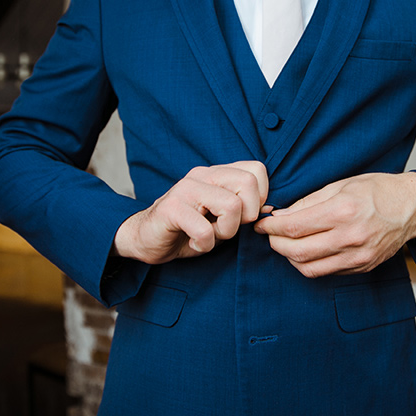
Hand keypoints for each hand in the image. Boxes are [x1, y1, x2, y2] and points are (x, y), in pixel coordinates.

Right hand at [113, 161, 268, 263]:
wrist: (145, 239)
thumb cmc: (187, 230)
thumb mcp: (221, 218)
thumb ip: (244, 209)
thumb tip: (270, 209)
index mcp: (217, 173)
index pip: (257, 170)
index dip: (259, 198)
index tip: (244, 217)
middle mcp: (202, 174)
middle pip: (248, 183)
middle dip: (246, 216)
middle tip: (227, 228)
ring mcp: (186, 188)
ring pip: (231, 205)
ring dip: (225, 232)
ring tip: (209, 235)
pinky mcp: (171, 208)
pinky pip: (204, 230)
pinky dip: (204, 245)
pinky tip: (194, 243)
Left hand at [254, 172, 415, 277]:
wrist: (412, 207)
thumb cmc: (377, 190)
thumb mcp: (341, 184)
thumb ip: (308, 202)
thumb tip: (280, 215)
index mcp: (343, 211)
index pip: (294, 227)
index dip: (271, 228)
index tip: (262, 224)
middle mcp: (350, 237)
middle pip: (297, 252)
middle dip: (276, 244)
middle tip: (270, 235)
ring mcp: (357, 256)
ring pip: (309, 268)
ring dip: (290, 258)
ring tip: (286, 244)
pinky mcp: (362, 266)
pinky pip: (326, 272)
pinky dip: (310, 264)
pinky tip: (307, 250)